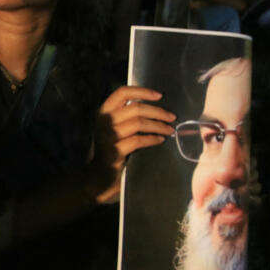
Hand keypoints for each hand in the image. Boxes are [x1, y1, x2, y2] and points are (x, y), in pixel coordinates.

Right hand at [91, 86, 175, 201]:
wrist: (97, 178)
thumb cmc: (110, 151)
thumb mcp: (113, 129)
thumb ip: (125, 116)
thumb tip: (154, 106)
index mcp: (103, 112)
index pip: (122, 93)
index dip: (142, 91)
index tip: (159, 96)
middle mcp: (103, 122)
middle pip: (135, 108)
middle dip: (158, 112)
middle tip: (172, 117)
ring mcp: (107, 136)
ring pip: (138, 123)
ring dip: (158, 126)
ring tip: (169, 130)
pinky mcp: (114, 151)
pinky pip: (138, 140)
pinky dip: (152, 139)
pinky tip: (160, 140)